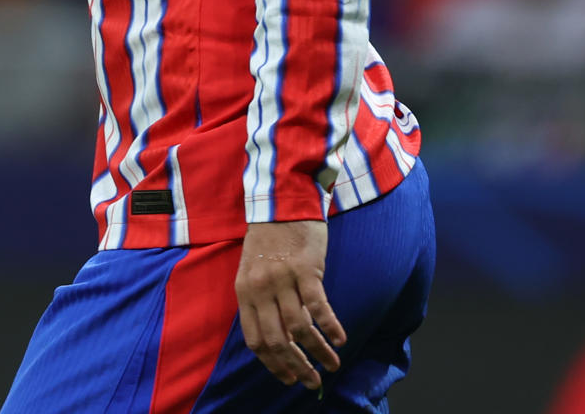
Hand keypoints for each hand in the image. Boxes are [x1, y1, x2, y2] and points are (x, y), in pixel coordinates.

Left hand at [236, 220, 345, 390]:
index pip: (256, 340)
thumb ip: (261, 301)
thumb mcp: (253, 270)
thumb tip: (279, 338)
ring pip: (301, 328)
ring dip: (318, 352)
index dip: (272, 364)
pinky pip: (319, 306)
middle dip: (296, 367)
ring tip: (332, 365)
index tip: (287, 378)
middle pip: (278, 340)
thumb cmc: (269, 238)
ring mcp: (283, 279)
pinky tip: (340, 340)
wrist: (281, 201)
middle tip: (312, 383)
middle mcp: (261, 289)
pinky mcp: (306, 269)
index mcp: (245, 292)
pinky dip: (330, 327)